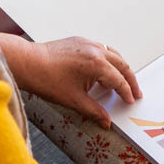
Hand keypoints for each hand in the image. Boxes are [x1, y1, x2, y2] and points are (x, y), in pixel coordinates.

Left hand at [0, 35, 141, 128]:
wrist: (28, 63)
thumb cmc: (46, 79)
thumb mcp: (74, 100)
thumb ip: (94, 111)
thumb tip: (106, 122)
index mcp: (97, 64)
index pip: (119, 81)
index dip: (126, 93)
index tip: (130, 100)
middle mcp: (95, 50)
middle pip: (122, 65)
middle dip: (130, 80)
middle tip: (135, 92)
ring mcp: (87, 43)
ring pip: (113, 54)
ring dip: (121, 67)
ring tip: (123, 80)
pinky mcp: (79, 41)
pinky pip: (101, 48)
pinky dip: (108, 59)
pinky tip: (104, 69)